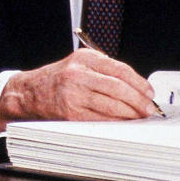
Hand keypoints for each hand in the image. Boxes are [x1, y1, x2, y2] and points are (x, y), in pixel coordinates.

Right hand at [0, 49, 157, 130]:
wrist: (31, 92)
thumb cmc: (58, 79)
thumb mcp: (79, 64)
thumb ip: (105, 70)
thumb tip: (136, 87)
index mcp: (84, 58)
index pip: (120, 69)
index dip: (139, 82)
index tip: (149, 92)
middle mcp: (78, 73)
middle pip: (119, 88)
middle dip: (139, 101)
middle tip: (148, 108)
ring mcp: (74, 93)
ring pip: (112, 105)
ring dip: (131, 113)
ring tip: (139, 116)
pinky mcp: (71, 112)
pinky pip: (101, 119)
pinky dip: (117, 122)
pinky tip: (123, 122)